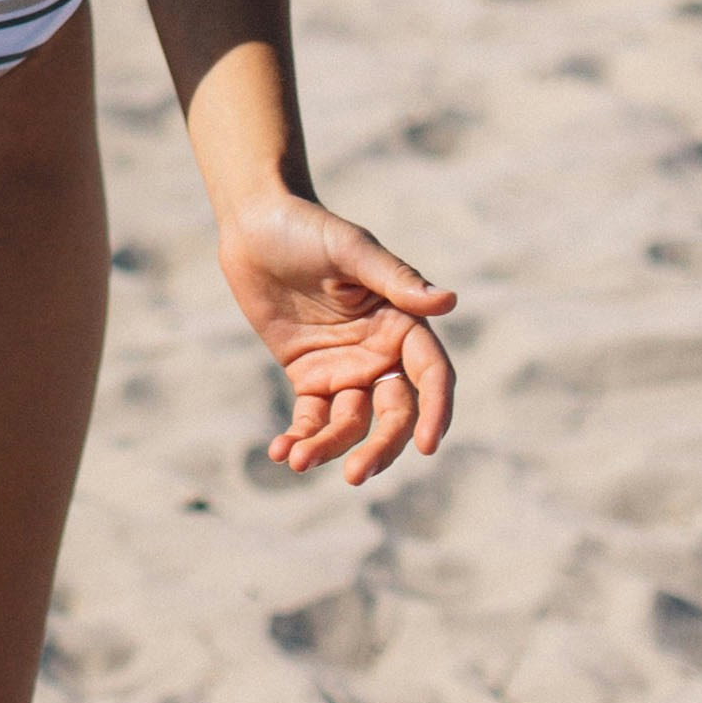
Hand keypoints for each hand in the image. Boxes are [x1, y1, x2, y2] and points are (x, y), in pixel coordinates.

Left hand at [217, 187, 456, 484]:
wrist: (252, 226)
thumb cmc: (307, 228)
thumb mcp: (350, 249)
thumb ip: (395, 279)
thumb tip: (448, 301)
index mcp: (401, 322)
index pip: (430, 375)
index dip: (435, 410)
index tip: (426, 445)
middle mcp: (380, 353)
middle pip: (394, 414)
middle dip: (380, 448)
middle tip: (355, 476)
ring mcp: (345, 369)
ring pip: (350, 424)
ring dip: (330, 448)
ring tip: (299, 460)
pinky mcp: (309, 377)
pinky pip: (312, 419)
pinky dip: (300, 438)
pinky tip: (281, 452)